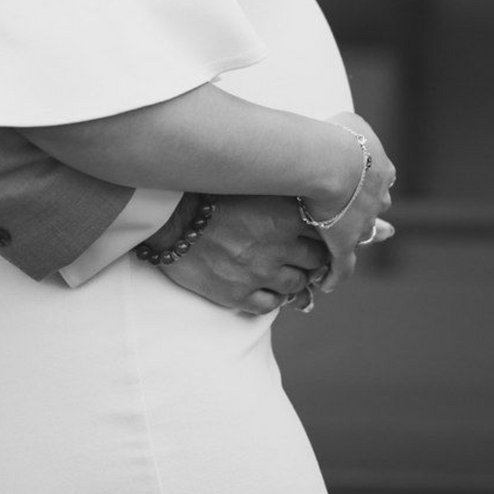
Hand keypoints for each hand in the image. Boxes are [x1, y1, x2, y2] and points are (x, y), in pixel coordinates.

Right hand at [151, 194, 330, 314]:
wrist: (170, 219)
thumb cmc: (209, 195)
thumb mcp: (253, 187)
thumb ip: (284, 198)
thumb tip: (309, 206)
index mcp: (284, 217)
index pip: (322, 235)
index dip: (320, 236)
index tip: (314, 236)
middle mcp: (278, 248)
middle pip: (314, 262)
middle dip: (311, 259)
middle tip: (303, 254)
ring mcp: (260, 274)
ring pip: (296, 285)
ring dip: (295, 279)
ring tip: (284, 270)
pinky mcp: (240, 295)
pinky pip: (271, 305)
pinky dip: (274, 298)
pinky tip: (268, 288)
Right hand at [306, 112, 396, 290]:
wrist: (331, 162)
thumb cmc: (336, 137)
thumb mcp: (349, 122)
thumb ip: (348, 127)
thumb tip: (343, 124)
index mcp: (380, 169)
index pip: (379, 179)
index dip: (369, 181)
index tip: (361, 184)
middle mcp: (376, 198)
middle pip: (375, 207)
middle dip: (367, 210)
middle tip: (356, 215)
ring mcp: (362, 223)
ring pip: (362, 235)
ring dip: (353, 239)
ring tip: (337, 246)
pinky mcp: (344, 242)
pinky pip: (342, 265)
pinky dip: (335, 274)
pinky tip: (327, 282)